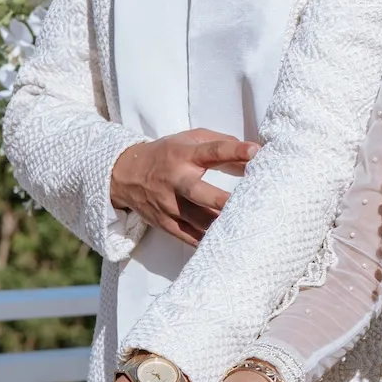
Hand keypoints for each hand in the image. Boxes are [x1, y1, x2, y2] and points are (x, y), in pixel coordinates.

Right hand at [111, 128, 259, 246]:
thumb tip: (253, 154)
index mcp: (184, 155)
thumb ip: (221, 143)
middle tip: (243, 204)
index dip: (233, 150)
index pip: (212, 151)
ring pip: (198, 220)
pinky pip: (189, 236)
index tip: (255, 151)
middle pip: (198, 192)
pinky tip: (226, 241)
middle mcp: (176, 180)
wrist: (126, 175)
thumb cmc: (168, 154)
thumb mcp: (189, 140)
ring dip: (220, 224)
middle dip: (219, 200)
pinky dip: (208, 240)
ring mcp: (169, 204)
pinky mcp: (166, 223)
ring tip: (244, 227)